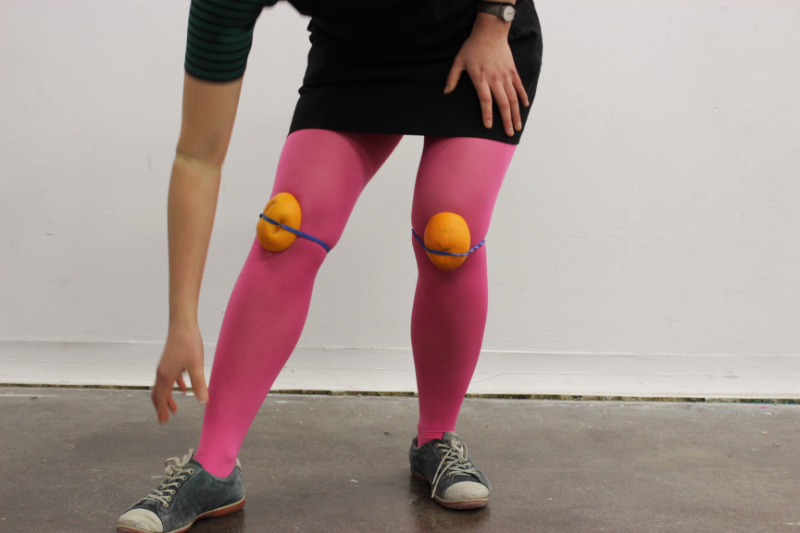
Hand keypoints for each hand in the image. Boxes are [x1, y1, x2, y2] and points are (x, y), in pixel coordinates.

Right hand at [151, 322, 208, 422]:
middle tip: (165, 419)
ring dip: (167, 397)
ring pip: (162, 385)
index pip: (162, 398)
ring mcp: (164, 365)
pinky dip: (173, 385)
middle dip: (161, 407)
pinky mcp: (169, 359)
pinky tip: (183, 387)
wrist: (182, 324)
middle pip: (158, 394)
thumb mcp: (196, 365)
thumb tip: (203, 401)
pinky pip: (168, 376)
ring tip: (174, 407)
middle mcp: (162, 371)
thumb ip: (199, 384)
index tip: (163, 422)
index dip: (162, 411)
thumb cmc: (188, 343)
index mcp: (166, 376)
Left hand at [444, 16, 529, 136]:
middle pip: (503, 103)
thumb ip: (452, 78)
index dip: (487, 114)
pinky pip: (519, 86)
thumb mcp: (459, 61)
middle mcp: (495, 79)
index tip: (488, 126)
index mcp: (481, 78)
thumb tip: (445, 92)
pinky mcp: (512, 70)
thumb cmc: (473, 46)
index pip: (485, 100)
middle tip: (508, 134)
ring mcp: (506, 75)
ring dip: (516, 114)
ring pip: (513, 98)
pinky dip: (522, 97)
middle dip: (506, 120)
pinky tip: (524, 106)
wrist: (490, 31)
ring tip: (518, 126)